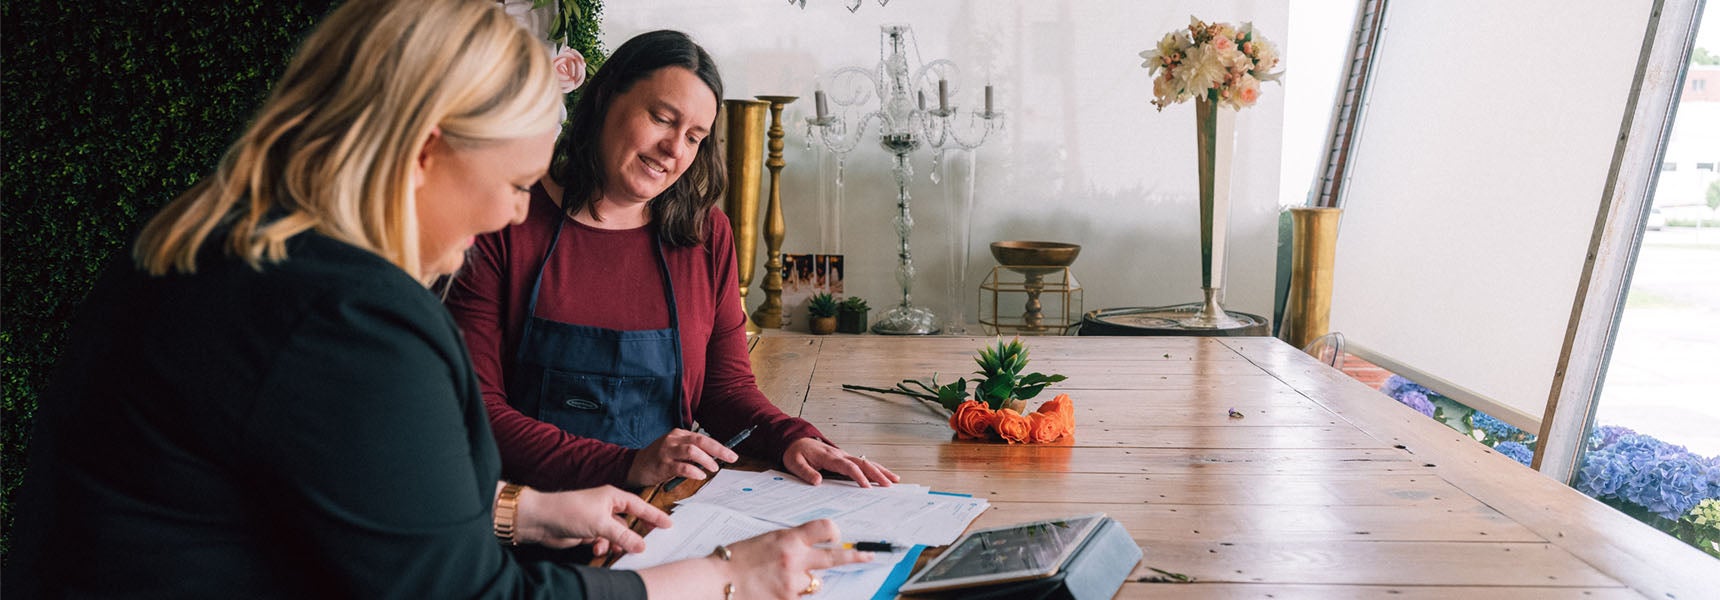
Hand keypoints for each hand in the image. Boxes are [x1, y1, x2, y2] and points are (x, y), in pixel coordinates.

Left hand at [513, 485, 671, 555]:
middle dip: (633, 534)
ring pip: (616, 535)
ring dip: (616, 544)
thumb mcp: (602, 525)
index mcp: (612, 496)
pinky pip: (603, 541)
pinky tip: (596, 549)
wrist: (541, 520)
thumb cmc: (570, 511)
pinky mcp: (587, 532)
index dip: (654, 515)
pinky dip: (602, 547)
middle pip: (628, 522)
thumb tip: (641, 545)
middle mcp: (606, 507)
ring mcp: (597, 519)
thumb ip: (624, 536)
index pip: (639, 505)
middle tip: (645, 543)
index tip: (667, 524)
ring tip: (615, 550)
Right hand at [625, 428, 740, 487]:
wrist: (634, 466)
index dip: (719, 446)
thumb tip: (715, 459)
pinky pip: (681, 466)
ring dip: (706, 459)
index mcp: (678, 434)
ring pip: (691, 450)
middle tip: (731, 457)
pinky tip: (700, 475)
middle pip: (700, 440)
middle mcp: (673, 440)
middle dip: (718, 449)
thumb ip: (692, 453)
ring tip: (714, 468)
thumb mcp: (675, 451)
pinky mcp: (662, 464)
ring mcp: (667, 451)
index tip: (731, 455)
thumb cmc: (658, 460)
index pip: (702, 438)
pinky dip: (693, 470)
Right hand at [727, 519, 870, 598]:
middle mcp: (795, 559)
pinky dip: (794, 594)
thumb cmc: (738, 558)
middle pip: (836, 557)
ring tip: (782, 580)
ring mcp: (793, 583)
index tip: (838, 536)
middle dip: (855, 556)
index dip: (834, 531)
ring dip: (807, 582)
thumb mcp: (766, 540)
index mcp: (789, 539)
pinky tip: (776, 590)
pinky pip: (802, 597)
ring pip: (815, 583)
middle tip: (869, 556)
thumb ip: (791, 542)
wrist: (718, 581)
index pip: (825, 528)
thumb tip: (812, 546)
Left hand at [782, 437, 898, 487]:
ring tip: (894, 480)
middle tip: (888, 485)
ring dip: (880, 470)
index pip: (848, 466)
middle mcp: (840, 454)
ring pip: (866, 462)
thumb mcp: (795, 463)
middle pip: (862, 463)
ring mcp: (844, 455)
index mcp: (829, 456)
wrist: (795, 440)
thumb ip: (806, 472)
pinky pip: (862, 463)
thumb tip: (818, 482)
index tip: (867, 487)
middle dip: (877, 474)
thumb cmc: (796, 452)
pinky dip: (875, 468)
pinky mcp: (845, 458)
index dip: (858, 476)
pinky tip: (884, 475)